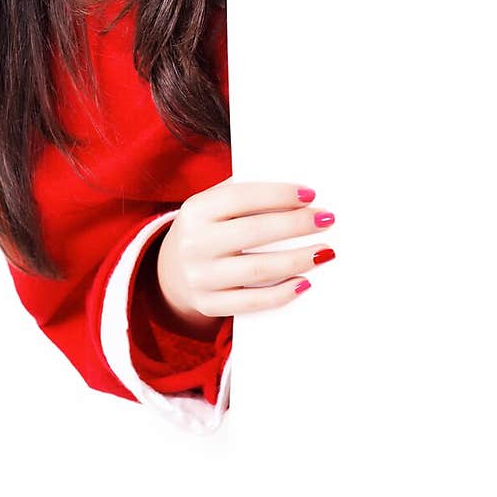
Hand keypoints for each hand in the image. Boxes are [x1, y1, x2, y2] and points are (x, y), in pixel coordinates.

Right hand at [156, 180, 334, 323]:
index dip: (278, 194)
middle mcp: (195, 243)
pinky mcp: (209, 305)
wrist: (169, 274)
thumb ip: (241, 193)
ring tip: (324, 251)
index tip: (310, 194)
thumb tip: (294, 191)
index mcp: (196, 209)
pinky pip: (252, 302)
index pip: (242, 196)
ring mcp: (200, 277)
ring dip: (298, 259)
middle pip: (255, 231)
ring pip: (258, 269)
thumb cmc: (206, 230)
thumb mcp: (210, 205)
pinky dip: (282, 293)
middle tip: (327, 219)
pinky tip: (304, 282)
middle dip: (297, 224)